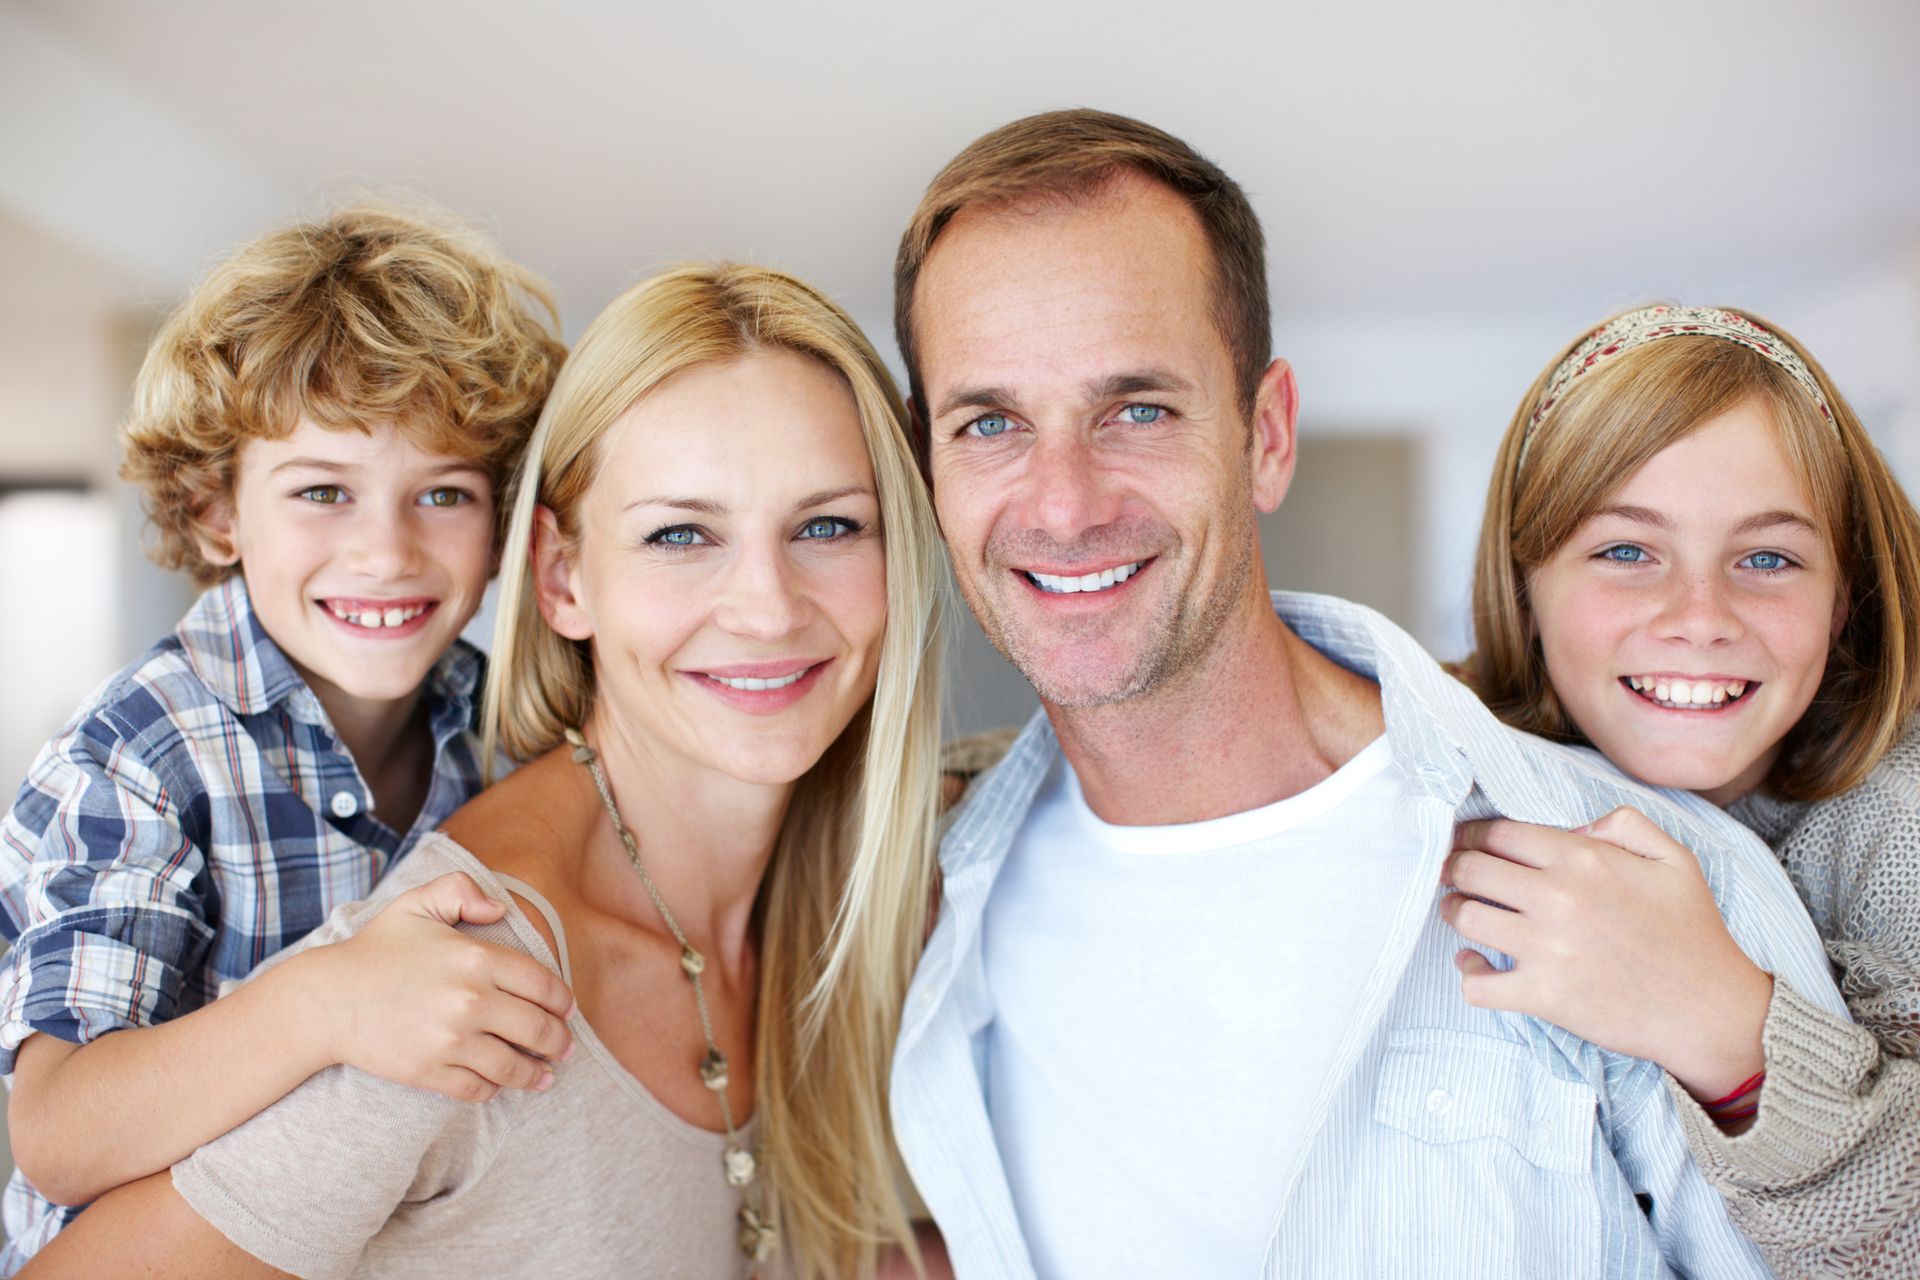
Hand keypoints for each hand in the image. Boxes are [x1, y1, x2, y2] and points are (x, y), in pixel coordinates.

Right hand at [297, 872, 577, 1101]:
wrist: (326, 999)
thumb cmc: (376, 949)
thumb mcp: (417, 904)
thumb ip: (461, 891)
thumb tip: (501, 908)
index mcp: (476, 959)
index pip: (543, 985)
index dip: (563, 1001)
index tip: (568, 1010)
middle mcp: (470, 1001)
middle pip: (538, 1029)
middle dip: (559, 1041)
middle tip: (566, 1047)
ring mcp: (450, 1041)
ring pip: (513, 1066)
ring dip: (536, 1074)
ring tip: (546, 1076)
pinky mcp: (429, 1072)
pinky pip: (477, 1088)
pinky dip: (495, 1089)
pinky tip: (502, 1085)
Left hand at [1440, 807, 1771, 1100]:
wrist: (1711, 1010)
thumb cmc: (1693, 933)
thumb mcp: (1674, 858)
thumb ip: (1624, 824)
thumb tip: (1573, 830)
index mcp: (1584, 859)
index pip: (1500, 833)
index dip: (1474, 835)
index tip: (1467, 842)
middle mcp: (1558, 897)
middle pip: (1471, 868)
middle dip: (1454, 867)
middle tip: (1453, 873)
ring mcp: (1547, 948)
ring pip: (1465, 916)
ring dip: (1454, 911)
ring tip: (1460, 911)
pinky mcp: (1543, 995)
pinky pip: (1477, 984)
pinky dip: (1468, 973)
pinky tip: (1475, 963)